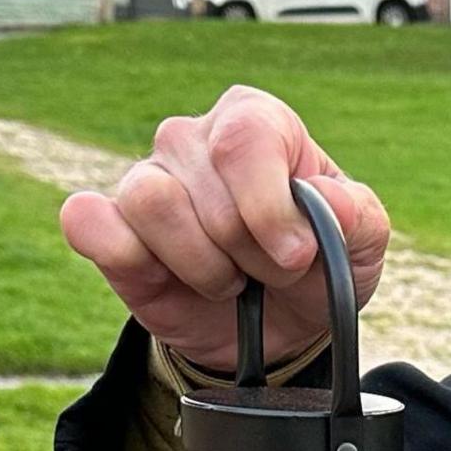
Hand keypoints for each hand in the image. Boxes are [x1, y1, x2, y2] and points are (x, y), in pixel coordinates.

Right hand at [60, 85, 388, 370]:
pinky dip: (131, 260)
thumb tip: (325, 199)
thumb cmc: (319, 266)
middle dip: (247, 249)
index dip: (269, 207)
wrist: (274, 328)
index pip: (246, 139)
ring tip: (227, 279)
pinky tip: (166, 277)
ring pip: (151, 202)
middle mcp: (193, 138)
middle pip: (206, 186)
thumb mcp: (361, 244)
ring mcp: (145, 178)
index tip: (297, 254)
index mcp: (256, 121)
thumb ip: (357, 216)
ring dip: (199, 262)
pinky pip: (89, 223)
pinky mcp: (107, 224)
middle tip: (267, 272)